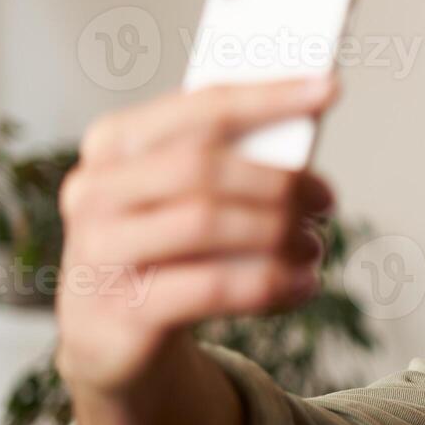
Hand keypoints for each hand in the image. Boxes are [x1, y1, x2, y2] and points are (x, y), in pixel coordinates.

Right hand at [55, 78, 338, 394]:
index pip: (199, 108)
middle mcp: (95, 190)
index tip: (328, 88)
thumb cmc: (162, 250)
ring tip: (314, 246)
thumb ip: (224, 163)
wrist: (109, 336)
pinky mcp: (121, 310)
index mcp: (113, 143)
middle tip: (326, 199)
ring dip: (278, 233)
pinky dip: (270, 283)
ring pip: (205, 224)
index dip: (268, 96)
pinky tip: (303, 284)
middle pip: (202, 167)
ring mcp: (100, 251)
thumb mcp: (179, 198)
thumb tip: (304, 137)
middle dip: (278, 181)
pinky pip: (212, 287)